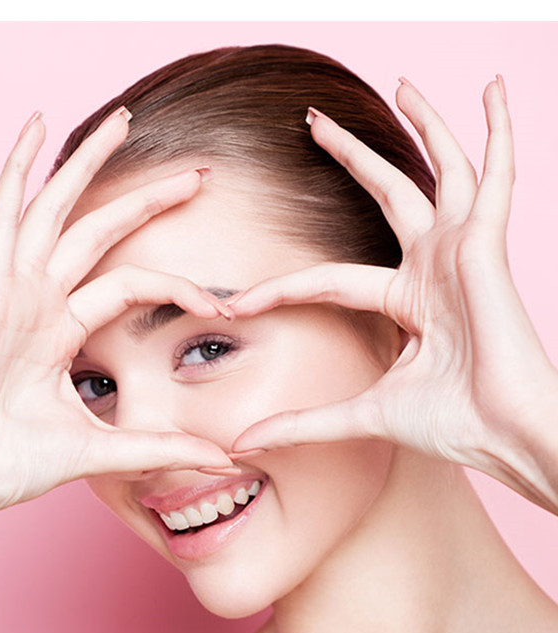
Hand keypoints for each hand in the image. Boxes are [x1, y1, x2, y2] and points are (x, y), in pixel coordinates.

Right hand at [0, 107, 235, 529]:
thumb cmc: (9, 463)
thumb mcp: (102, 448)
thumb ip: (160, 446)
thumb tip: (224, 459)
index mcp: (61, 330)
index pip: (130, 283)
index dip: (178, 285)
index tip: (221, 304)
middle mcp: (39, 300)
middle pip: (99, 231)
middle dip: (147, 200)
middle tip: (197, 174)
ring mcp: (12, 289)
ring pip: (55, 209)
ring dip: (87, 164)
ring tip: (123, 121)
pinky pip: (3, 215)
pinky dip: (17, 169)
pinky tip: (37, 129)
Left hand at [227, 78, 557, 513]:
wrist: (504, 433)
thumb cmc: (453, 424)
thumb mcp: (363, 414)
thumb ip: (303, 422)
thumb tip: (243, 443)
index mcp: (406, 301)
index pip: (327, 280)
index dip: (280, 289)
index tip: (236, 304)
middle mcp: (432, 268)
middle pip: (385, 196)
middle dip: (351, 158)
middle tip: (313, 122)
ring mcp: (461, 251)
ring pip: (439, 172)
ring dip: (424, 126)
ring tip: (403, 81)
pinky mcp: (486, 244)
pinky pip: (495, 176)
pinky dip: (499, 132)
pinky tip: (493, 93)